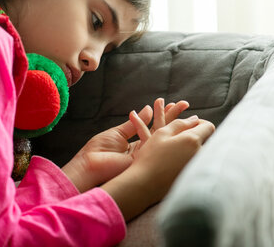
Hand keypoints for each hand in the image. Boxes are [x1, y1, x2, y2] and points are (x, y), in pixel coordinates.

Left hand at [61, 98, 189, 192]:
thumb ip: (135, 123)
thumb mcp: (118, 133)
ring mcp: (145, 156)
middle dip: (175, 117)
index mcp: (138, 144)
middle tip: (185, 105)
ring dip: (173, 120)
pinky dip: (160, 128)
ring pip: (163, 136)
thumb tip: (148, 108)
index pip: (156, 128)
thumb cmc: (97, 152)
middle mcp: (145, 150)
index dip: (165, 116)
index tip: (173, 104)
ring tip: (181, 107)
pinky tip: (166, 113)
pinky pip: (152, 141)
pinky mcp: (142, 160)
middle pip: (163, 131)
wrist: (87, 168)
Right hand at [102, 113, 215, 219]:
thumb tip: (195, 119)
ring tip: (177, 151)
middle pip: (207, 140)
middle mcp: (199, 154)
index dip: (199, 123)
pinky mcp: (194, 178)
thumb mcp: (162, 133)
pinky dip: (190, 160)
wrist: (145, 184)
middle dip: (197, 136)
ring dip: (194, 148)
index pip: (209, 127)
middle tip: (180, 138)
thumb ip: (180, 123)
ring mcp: (198, 167)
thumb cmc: (150, 157)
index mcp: (192, 140)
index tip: (188, 125)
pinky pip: (198, 164)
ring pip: (202, 152)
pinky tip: (177, 163)